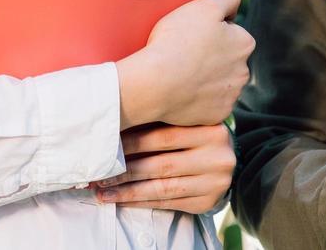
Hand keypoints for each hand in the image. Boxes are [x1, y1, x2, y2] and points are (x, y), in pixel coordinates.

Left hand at [91, 123, 234, 212]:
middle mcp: (218, 157)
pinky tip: (122, 199)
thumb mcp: (187, 123)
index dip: (132, 143)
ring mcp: (215, 182)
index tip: (105, 147)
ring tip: (103, 192)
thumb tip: (115, 124)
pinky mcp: (208, 202)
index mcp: (212, 130)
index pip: (164, 137)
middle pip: (162, 165)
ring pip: (162, 188)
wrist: (226, 160)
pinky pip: (168, 203)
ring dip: (128, 191)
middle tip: (99, 175)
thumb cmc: (196, 136)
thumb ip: (161, 122)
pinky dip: (142, 202)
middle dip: (125, 171)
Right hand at [116, 0, 253, 128]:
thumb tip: (235, 1)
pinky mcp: (216, 115)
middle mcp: (244, 72)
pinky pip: (208, 103)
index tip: (194, 33)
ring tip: (180, 72)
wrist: (155, 83)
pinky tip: (181, 90)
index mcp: (245, 43)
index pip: (231, 31)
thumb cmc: (178, 41)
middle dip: (211, 55)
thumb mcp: (205, 5)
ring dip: (205, 77)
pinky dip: (197, 98)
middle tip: (185, 52)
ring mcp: (230, 96)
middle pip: (226, 58)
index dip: (211, 29)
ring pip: (218, 81)